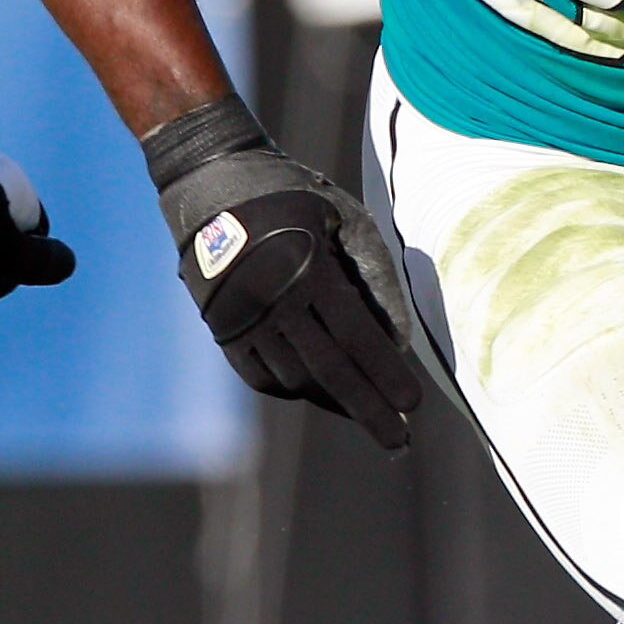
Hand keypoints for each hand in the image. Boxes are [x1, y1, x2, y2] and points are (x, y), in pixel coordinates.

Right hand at [144, 96, 422, 450]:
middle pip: (329, 370)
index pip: (357, 336)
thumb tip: (397, 341)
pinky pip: (263, 376)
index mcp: (307, 268)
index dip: (387, 373)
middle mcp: (272, 300)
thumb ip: (375, 275)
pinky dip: (296, 388)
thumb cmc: (292, 195)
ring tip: (369, 412)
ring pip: (296, 378)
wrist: (210, 182)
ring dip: (335, 400)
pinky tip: (324, 393)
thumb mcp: (345, 217)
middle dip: (368, 409)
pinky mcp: (223, 328)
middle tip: (398, 441)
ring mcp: (243, 318)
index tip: (413, 403)